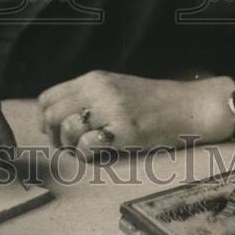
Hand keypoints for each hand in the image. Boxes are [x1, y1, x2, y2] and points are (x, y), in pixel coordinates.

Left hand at [38, 70, 233, 159]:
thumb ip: (88, 97)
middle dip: (54, 136)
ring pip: (68, 128)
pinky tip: (99, 155)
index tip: (53, 132)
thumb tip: (56, 118)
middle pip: (52, 114)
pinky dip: (87, 155)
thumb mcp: (116, 88)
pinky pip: (89, 145)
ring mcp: (112, 109)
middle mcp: (99, 90)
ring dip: (70, 147)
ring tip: (84, 151)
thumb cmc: (153, 102)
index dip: (44, 120)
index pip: (48, 97)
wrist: (190, 106)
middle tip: (67, 147)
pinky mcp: (126, 130)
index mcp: (94, 79)